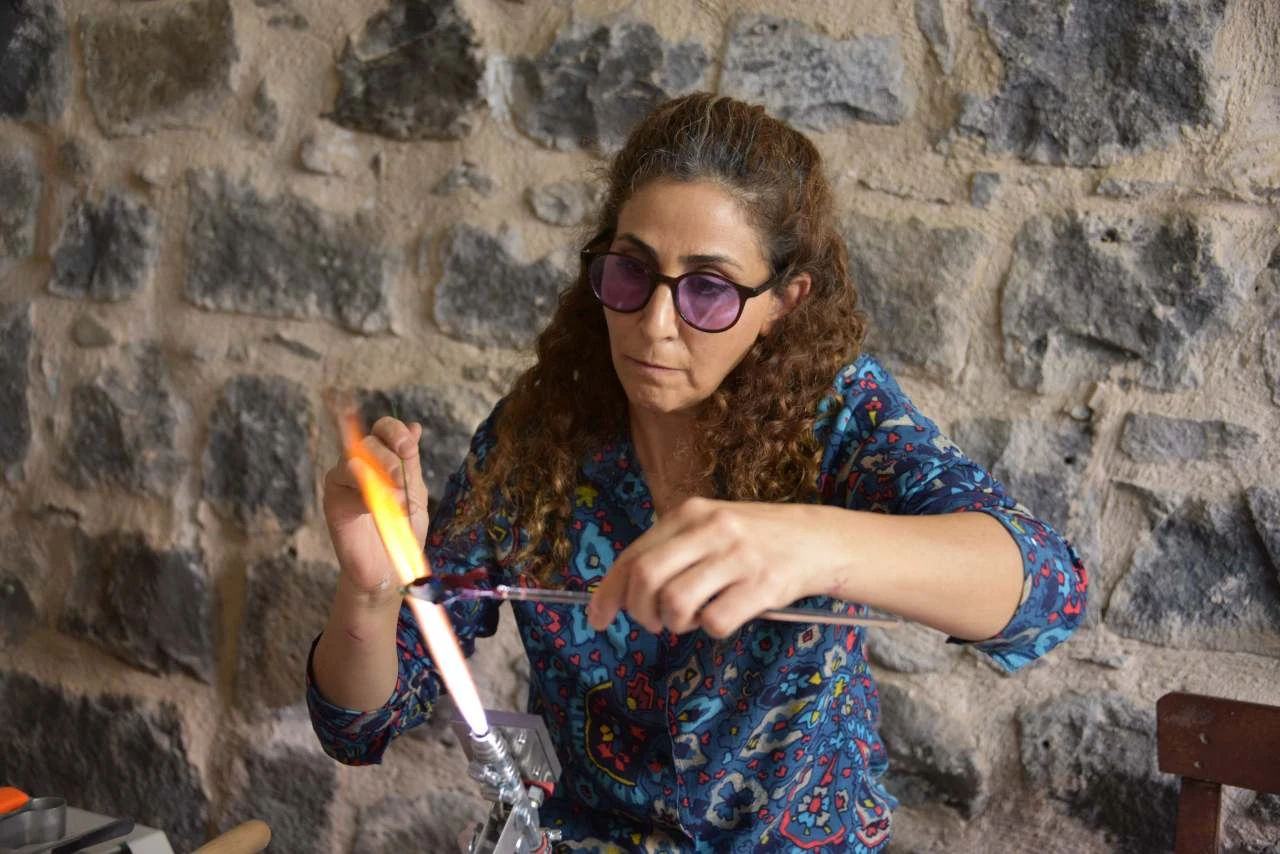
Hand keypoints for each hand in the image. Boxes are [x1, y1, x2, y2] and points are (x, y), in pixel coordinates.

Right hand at [322, 416, 429, 602]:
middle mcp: (358, 463)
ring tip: (398, 497)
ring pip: (353, 461)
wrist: (390, 566)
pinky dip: (365, 495)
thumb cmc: (402, 528)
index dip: (394, 431)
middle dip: (390, 458)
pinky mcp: (333, 502)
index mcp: (381, 456)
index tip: (409, 447)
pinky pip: (345, 488)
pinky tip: (381, 508)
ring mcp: (342, 481)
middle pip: (368, 442)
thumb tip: (415, 426)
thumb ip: (410, 462)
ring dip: (379, 476)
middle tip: (403, 480)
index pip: (382, 428)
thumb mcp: (414, 491)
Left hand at [587, 497, 842, 637]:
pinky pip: (715, 621)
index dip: (609, 592)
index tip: (598, 617)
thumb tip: (621, 591)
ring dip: (676, 623)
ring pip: (677, 602)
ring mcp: (737, 556)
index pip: (634, 555)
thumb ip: (669, 551)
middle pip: (646, 577)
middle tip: (654, 622)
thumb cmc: (752, 539)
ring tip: (691, 619)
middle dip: (640, 610)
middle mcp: (710, 529)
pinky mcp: (763, 585)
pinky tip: (722, 616)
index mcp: (688, 513)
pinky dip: (711, 629)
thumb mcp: (707, 529)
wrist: (817, 539)